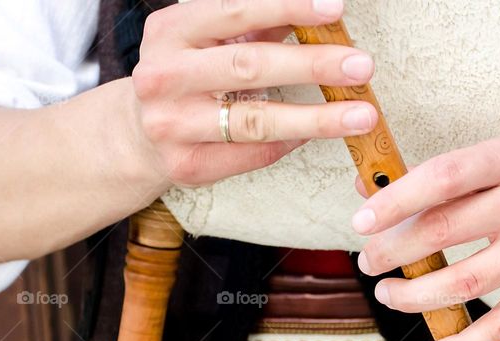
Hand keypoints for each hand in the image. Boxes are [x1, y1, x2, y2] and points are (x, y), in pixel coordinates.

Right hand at [130, 0, 378, 186]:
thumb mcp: (210, 40)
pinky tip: (321, 133)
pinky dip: (293, 142)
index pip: (236, 11)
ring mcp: (172, 124)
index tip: (336, 9)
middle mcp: (164, 77)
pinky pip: (254, 153)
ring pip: (256, 121)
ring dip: (317, 118)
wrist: (138, 133)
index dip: (288, 7)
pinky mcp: (188, 165)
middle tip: (361, 66)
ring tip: (362, 115)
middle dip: (312, 65)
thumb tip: (322, 16)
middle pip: (250, 66)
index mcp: (171, 32)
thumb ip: (257, 26)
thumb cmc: (188, 75)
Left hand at [352, 131, 499, 340]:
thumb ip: (446, 176)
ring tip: (389, 295)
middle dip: (393, 252)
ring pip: (466, 283)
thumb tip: (370, 188)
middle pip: (446, 231)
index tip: (361, 222)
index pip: (444, 177)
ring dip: (415, 296)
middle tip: (368, 262)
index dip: (395, 201)